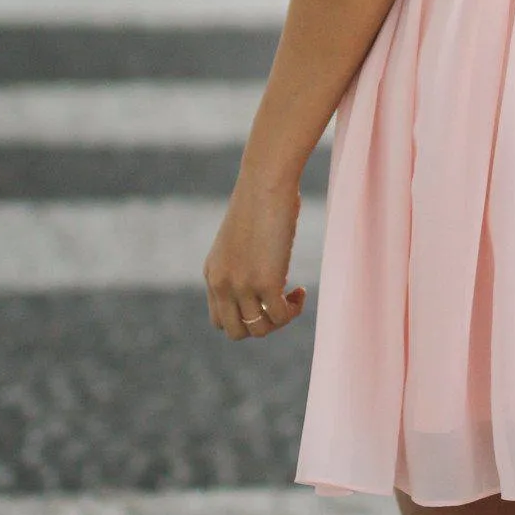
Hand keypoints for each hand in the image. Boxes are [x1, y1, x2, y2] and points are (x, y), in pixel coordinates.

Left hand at [204, 173, 307, 339]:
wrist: (266, 182)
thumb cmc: (261, 201)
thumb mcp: (243, 239)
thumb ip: (245, 264)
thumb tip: (269, 281)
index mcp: (213, 273)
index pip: (220, 320)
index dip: (245, 317)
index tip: (264, 299)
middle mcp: (222, 283)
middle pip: (236, 332)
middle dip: (261, 325)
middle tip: (279, 303)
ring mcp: (242, 285)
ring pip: (259, 329)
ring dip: (280, 320)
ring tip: (293, 297)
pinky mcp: (266, 282)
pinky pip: (281, 316)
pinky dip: (294, 309)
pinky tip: (301, 291)